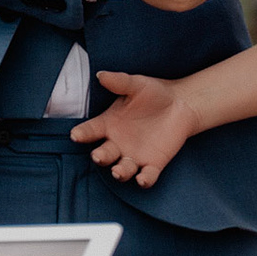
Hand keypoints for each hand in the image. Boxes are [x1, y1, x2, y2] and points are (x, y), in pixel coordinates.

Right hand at [68, 70, 201, 187]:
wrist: (181, 104)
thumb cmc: (154, 93)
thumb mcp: (136, 85)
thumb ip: (119, 82)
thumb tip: (101, 75)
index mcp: (109, 123)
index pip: (90, 130)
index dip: (82, 133)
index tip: (76, 135)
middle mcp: (118, 143)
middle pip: (104, 154)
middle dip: (100, 157)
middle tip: (98, 156)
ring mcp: (134, 155)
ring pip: (123, 169)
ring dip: (119, 172)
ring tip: (118, 171)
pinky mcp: (153, 164)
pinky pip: (147, 176)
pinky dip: (144, 180)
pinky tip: (143, 179)